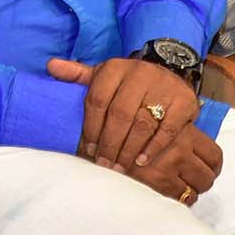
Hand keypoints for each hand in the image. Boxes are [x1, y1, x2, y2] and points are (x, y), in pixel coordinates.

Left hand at [46, 56, 199, 170]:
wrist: (169, 70)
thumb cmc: (128, 82)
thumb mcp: (103, 75)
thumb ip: (77, 75)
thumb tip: (51, 66)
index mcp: (115, 68)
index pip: (97, 99)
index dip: (90, 127)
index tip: (87, 148)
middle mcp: (140, 74)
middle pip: (120, 114)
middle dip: (109, 143)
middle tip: (103, 164)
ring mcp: (164, 87)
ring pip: (143, 123)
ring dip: (129, 149)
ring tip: (119, 168)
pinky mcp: (183, 101)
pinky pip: (168, 129)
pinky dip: (154, 147)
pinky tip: (141, 161)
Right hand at [129, 124, 221, 205]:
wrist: (102, 143)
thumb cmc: (128, 130)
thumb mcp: (155, 121)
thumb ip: (174, 132)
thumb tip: (192, 145)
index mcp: (184, 132)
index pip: (215, 155)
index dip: (213, 166)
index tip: (207, 169)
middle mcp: (180, 150)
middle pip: (208, 176)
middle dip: (202, 182)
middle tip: (193, 182)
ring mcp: (168, 170)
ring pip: (194, 192)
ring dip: (189, 193)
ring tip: (179, 190)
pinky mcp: (156, 185)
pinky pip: (178, 201)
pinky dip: (176, 201)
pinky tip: (168, 195)